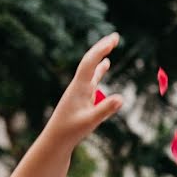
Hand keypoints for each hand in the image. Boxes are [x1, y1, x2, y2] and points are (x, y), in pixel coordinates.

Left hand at [44, 33, 123, 151]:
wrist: (56, 140)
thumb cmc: (71, 131)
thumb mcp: (90, 121)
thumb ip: (105, 109)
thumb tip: (121, 98)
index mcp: (79, 87)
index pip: (90, 63)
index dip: (101, 49)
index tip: (113, 40)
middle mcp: (79, 85)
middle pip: (90, 61)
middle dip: (102, 47)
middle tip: (115, 36)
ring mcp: (80, 90)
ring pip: (92, 67)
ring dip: (101, 55)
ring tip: (111, 44)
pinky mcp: (82, 96)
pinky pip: (93, 77)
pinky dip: (100, 69)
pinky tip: (107, 64)